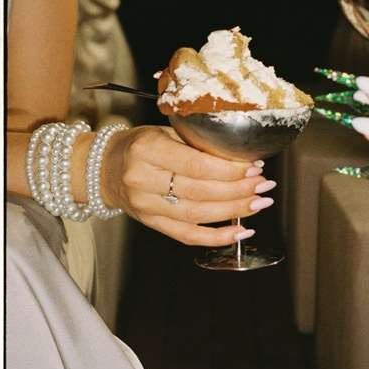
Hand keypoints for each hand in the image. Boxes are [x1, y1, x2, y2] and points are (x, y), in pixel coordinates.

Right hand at [99, 125, 275, 245]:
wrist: (104, 167)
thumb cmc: (141, 144)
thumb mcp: (164, 131)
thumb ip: (197, 143)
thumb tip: (242, 155)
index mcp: (147, 149)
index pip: (196, 165)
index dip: (230, 169)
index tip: (255, 166)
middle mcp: (143, 179)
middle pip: (200, 191)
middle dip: (239, 190)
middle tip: (264, 184)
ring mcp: (146, 206)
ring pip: (197, 215)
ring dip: (235, 211)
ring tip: (260, 202)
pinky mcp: (151, 223)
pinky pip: (188, 235)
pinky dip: (217, 236)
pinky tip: (241, 231)